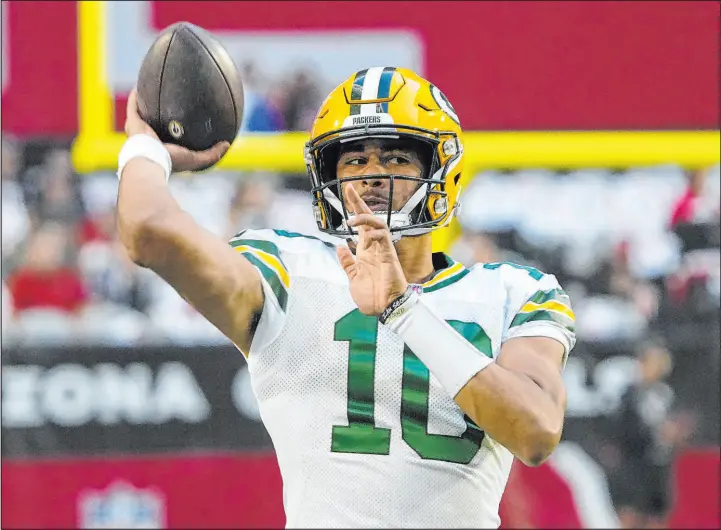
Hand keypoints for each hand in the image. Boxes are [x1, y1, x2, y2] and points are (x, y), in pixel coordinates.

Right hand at [124, 88, 229, 172]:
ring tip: (152, 90)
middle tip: (168, 103)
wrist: (151, 159)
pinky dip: (135, 96)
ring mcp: (139, 130)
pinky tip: (140, 85)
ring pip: (142, 114)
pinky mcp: (132, 122)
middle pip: (155, 123)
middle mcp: (150, 138)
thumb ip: (212, 153)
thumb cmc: (172, 160)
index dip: (175, 129)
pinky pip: (134, 105)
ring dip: (146, 104)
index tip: (182, 120)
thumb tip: (227, 144)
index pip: (169, 136)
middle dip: (160, 114)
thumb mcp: (196, 158)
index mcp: (163, 147)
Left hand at [336, 185, 407, 316]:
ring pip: (378, 225)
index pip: (360, 226)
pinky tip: (367, 236)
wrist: (383, 309)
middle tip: (349, 189)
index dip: (354, 210)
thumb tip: (340, 246)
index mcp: (365, 252)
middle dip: (359, 204)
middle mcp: (374, 248)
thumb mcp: (353, 277)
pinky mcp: (389, 256)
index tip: (347, 194)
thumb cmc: (371, 296)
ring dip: (365, 219)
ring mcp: (382, 250)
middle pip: (369, 219)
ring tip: (352, 221)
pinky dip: (376, 233)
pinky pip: (384, 238)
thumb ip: (347, 262)